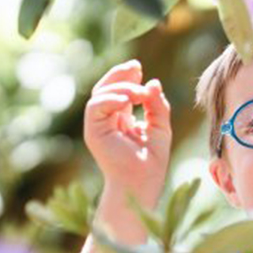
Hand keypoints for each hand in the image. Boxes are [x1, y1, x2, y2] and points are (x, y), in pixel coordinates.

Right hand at [83, 59, 171, 208]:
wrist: (141, 185)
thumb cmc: (151, 163)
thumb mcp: (160, 129)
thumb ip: (157, 106)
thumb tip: (153, 82)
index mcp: (121, 120)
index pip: (119, 92)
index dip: (127, 77)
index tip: (140, 69)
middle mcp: (107, 121)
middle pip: (106, 88)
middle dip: (119, 75)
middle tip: (136, 67)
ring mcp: (98, 126)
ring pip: (100, 94)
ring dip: (119, 88)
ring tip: (138, 94)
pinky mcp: (93, 132)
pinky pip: (95, 107)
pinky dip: (110, 100)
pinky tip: (127, 101)